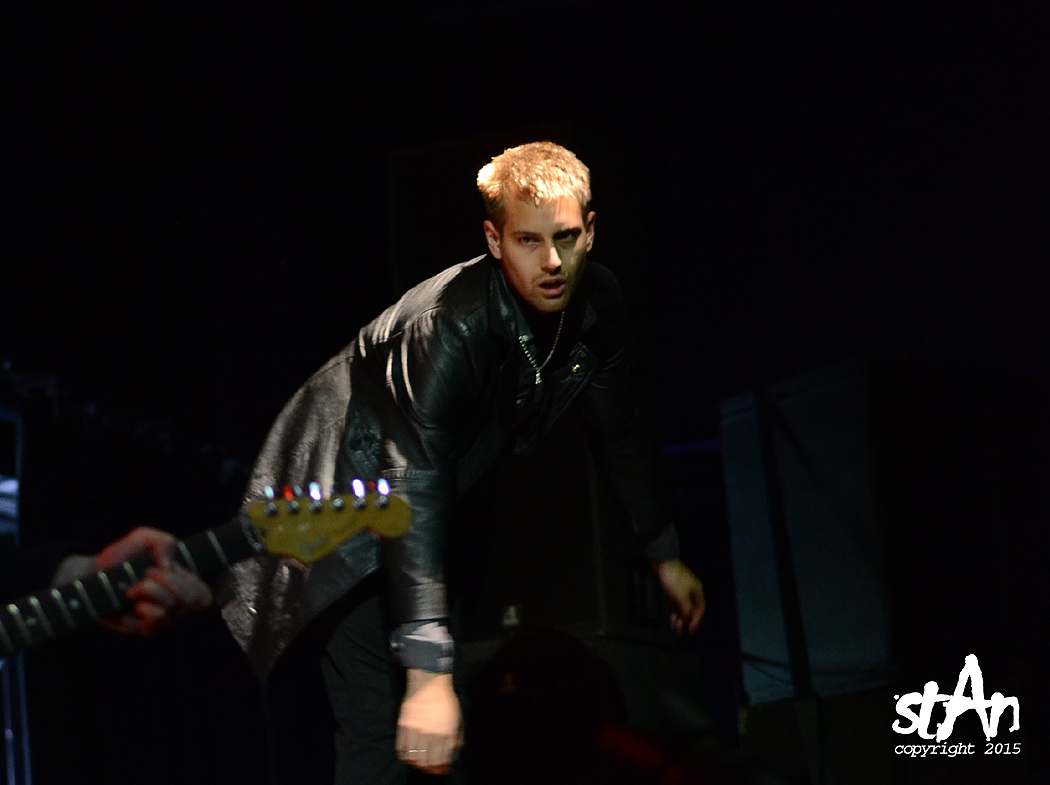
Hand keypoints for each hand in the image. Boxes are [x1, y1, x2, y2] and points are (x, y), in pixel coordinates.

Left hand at [94, 527, 212, 634]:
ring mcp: (162, 617)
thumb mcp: (143, 538)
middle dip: (171, 581)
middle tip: (148, 572)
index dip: (197, 585)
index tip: (175, 569)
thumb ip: (163, 542)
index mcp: (183, 582)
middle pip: (196, 598)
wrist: (92, 575)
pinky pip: (157, 620)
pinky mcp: (145, 628)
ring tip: (133, 587)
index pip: (206, 594)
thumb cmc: (122, 556)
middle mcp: (177, 602)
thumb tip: (170, 564)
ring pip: (173, 606)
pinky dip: (146, 607)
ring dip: (151, 591)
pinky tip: (133, 602)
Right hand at [396, 669, 462, 774]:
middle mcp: (430, 734)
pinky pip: (401, 749)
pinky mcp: (403, 726)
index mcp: (446, 733)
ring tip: (419, 762)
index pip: (441, 760)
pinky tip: (409, 754)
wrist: (429, 682)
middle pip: (426, 762)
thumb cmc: (445, 700)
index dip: (440, 768)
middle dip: (428, 768)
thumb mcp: (457, 719)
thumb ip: (455, 739)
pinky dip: (405, 756)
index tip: (440, 769)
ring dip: (417, 763)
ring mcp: (415, 730)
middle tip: (429, 767)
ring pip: (413, 758)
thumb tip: (452, 756)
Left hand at [654, 558, 705, 634]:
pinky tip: (668, 611)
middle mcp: (693, 591)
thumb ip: (686, 609)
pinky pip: (676, 600)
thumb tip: (689, 619)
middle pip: (691, 609)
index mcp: (698, 592)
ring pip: (683, 605)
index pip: (700, 611)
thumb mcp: (681, 597)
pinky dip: (673, 606)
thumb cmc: (674, 579)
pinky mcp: (675, 586)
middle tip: (678, 630)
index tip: (689, 632)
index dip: (695, 622)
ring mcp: (684, 588)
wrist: (663, 561)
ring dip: (678, 615)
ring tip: (672, 623)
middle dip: (685, 620)